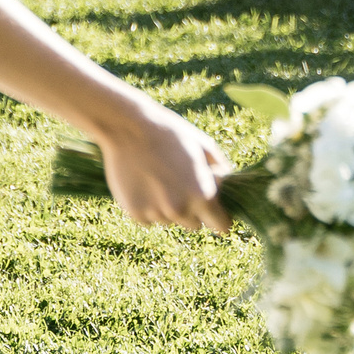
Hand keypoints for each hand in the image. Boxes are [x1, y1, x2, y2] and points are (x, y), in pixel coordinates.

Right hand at [93, 100, 233, 232]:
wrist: (128, 127)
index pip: (221, 226)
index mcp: (203, 195)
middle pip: (194, 224)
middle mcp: (181, 210)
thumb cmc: (170, 133)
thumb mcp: (204, 146)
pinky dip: (147, 206)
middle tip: (179, 183)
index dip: (218, 217)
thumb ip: (221, 171)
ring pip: (170, 220)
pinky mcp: (136, 214)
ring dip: (167, 207)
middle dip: (191, 210)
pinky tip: (143, 182)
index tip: (212, 209)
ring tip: (157, 177)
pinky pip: (149, 218)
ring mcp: (157, 214)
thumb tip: (225, 188)